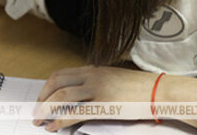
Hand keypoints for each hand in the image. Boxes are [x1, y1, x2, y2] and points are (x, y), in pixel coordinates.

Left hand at [33, 66, 196, 131]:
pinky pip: (75, 112)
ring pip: (62, 96)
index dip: (46, 88)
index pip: (61, 74)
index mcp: (94, 69)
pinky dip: (60, 120)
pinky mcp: (104, 105)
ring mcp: (98, 89)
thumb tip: (79, 94)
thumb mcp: (113, 79)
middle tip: (35, 112)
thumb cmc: (139, 88)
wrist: (160, 91)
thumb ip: (96, 83)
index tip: (41, 100)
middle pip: (57, 83)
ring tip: (40, 121)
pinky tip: (54, 126)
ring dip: (46, 110)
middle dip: (42, 98)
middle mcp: (93, 76)